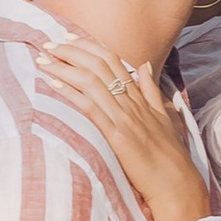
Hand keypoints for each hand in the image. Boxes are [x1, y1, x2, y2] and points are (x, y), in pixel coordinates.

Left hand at [39, 30, 216, 220]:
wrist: (176, 183)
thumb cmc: (170, 155)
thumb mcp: (164, 115)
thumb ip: (151, 89)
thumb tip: (145, 64)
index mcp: (141, 96)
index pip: (113, 60)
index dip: (90, 46)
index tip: (69, 38)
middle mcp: (131, 102)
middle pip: (99, 65)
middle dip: (71, 51)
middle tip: (48, 43)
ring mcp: (124, 117)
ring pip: (92, 82)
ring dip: (64, 68)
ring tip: (43, 60)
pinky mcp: (117, 136)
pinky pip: (90, 108)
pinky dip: (70, 93)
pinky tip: (53, 85)